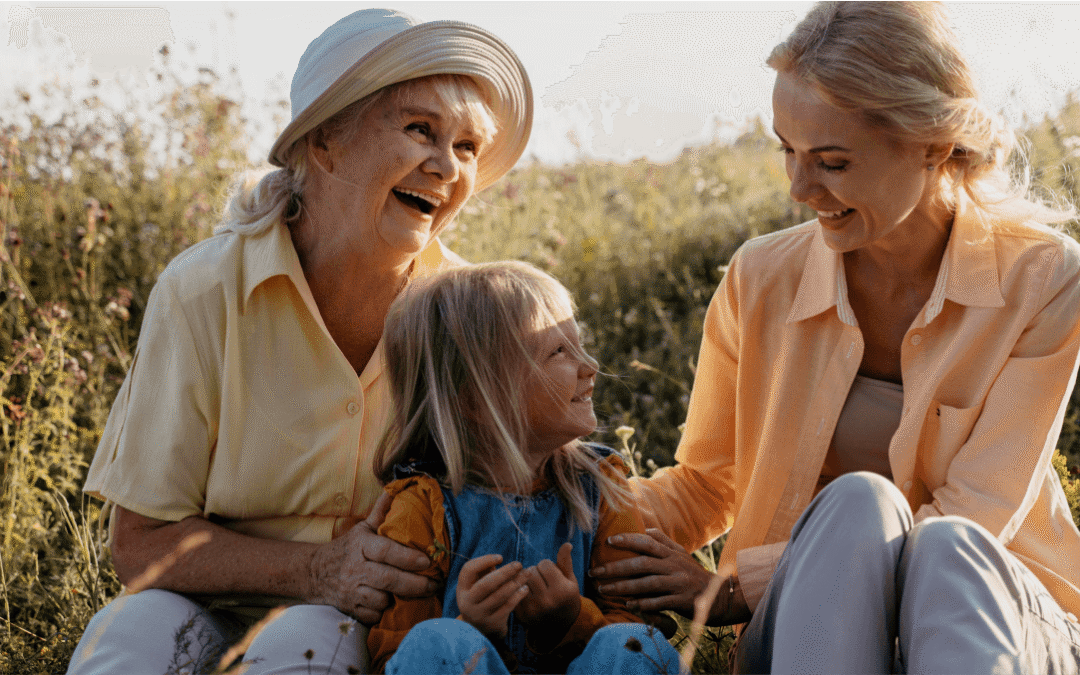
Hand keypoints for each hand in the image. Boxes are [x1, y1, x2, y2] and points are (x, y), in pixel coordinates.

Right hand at [308, 492, 436, 623]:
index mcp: (361, 545)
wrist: (315, 572)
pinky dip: (383, 612)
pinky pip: (373, 615)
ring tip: (413, 592)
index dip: (407, 557)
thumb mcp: (363, 528)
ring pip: (382, 599)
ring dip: (398, 598)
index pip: (385, 551)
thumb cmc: (347, 548)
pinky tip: (391, 603)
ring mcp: (351, 590)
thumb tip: (396, 489)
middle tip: (433, 584)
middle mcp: (355, 568)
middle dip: (415, 584)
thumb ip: (381, 512)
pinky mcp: (349, 608)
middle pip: (388, 579)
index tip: (427, 561)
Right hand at [456, 554, 528, 639]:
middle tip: (518, 564)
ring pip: (499, 596)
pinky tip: (525, 588)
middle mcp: (468, 603)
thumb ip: (484, 571)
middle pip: (486, 585)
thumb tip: (498, 560)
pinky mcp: (493, 623)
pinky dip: (518, 596)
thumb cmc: (481, 598)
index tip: (501, 557)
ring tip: (526, 573)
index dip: (484, 561)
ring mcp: (480, 615)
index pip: (468, 570)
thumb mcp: (476, 585)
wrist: (480, 629)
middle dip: (504, 572)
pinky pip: (507, 606)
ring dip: (515, 582)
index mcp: (462, 589)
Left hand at [515, 542, 581, 645]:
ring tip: (534, 585)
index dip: (547, 566)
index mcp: (562, 590)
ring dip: (525, 579)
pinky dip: (518, 589)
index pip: (544, 564)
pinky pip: (514, 592)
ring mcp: (533, 609)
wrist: (561, 624)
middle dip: (535, 571)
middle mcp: (547, 600)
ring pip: (521, 581)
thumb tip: (567, 544)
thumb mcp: (570, 579)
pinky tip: (527, 594)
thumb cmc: (567, 596)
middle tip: (541, 579)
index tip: (551, 573)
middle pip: (531, 571)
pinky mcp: (522, 614)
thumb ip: (566, 561)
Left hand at [589, 528, 747, 624]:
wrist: (718, 596)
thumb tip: (645, 528)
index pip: (648, 541)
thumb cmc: (693, 574)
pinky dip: (642, 604)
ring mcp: (678, 583)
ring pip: (647, 584)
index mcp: (672, 553)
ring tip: (603, 590)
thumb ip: (663, 541)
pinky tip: (627, 605)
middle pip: (642, 563)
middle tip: (595, 572)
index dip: (628, 539)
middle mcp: (674, 565)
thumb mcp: (681, 554)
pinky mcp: (681, 601)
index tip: (609, 541)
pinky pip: (659, 603)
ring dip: (623, 587)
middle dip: (616, 567)